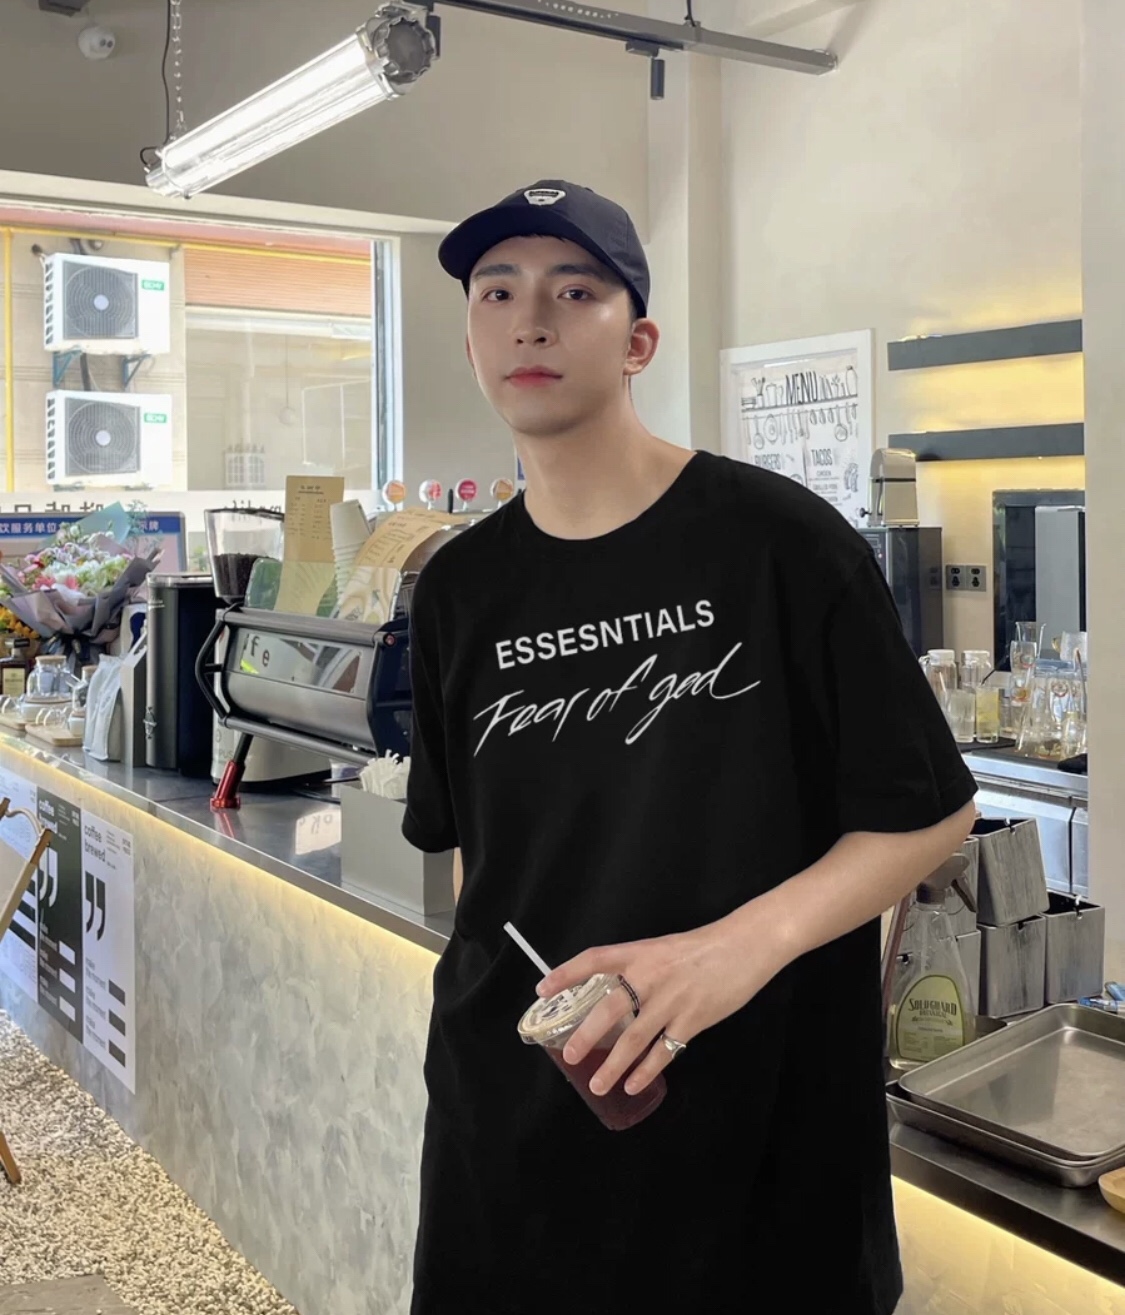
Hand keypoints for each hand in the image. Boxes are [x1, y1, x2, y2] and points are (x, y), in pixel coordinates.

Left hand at [535, 908, 784, 1097]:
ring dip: (614, 1065)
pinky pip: (664, 1050)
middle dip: (586, 1034)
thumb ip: (641, 970)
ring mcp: (672, 1000)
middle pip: (610, 1008)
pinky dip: (647, 1070)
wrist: (745, 945)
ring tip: (598, 1084)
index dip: (567, 973)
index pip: (595, 960)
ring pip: (635, 1038)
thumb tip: (616, 996)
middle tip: (568, 1055)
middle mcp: (651, 975)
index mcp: (641, 953)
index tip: (543, 989)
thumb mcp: (665, 949)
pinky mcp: (694, 1019)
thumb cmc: (704, 946)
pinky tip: (633, 1084)